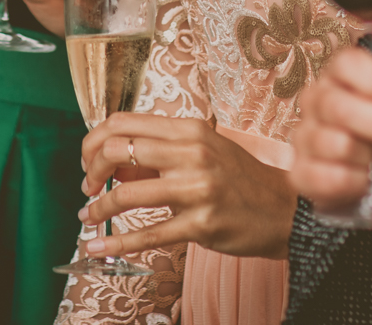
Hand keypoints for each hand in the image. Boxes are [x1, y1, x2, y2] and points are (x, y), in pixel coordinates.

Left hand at [76, 112, 296, 260]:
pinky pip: (147, 234)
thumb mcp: (203, 151)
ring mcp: (197, 188)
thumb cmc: (238, 179)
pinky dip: (115, 242)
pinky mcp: (201, 223)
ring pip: (126, 193)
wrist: (283, 210)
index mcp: (190, 129)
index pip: (124, 122)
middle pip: (118, 149)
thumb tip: (110, 163)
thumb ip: (160, 154)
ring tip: (90, 217)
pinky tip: (98, 247)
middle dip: (91, 170)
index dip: (95, 141)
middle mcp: (192, 153)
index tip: (89, 161)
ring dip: (98, 208)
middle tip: (88, 188)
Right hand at [290, 45, 371, 211]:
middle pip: (337, 105)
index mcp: (343, 77)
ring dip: (368, 157)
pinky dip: (355, 183)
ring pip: (335, 143)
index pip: (346, 62)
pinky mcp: (300, 173)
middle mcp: (316, 100)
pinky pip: (327, 177)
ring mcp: (304, 136)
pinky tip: (362, 180)